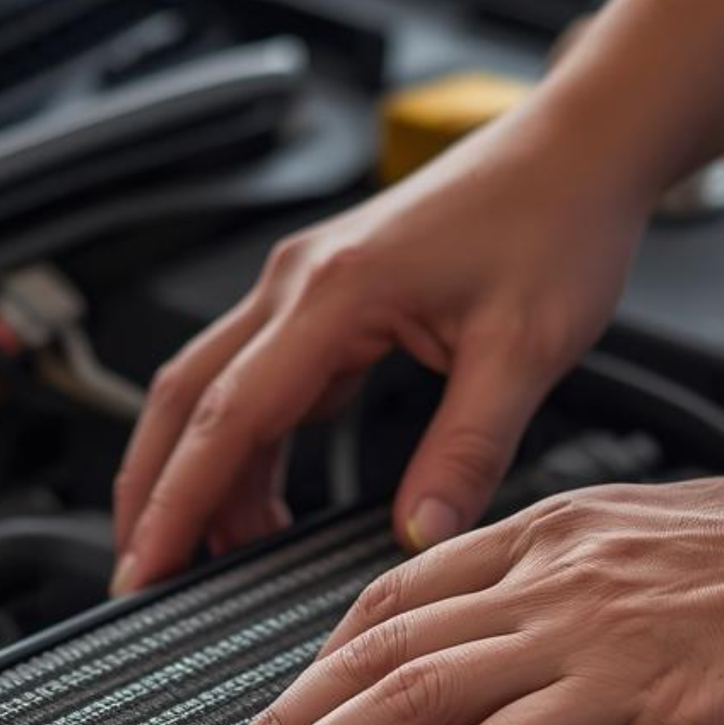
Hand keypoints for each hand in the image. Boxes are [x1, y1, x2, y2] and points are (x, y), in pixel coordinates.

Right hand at [111, 88, 659, 591]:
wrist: (577, 148)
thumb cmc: (557, 221)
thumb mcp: (526, 350)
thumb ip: (466, 451)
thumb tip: (419, 536)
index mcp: (333, 292)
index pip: (226, 415)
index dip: (179, 502)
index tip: (149, 568)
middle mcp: (297, 282)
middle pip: (183, 398)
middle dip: (153, 492)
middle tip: (146, 576)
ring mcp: (303, 285)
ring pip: (213, 390)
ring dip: (201, 473)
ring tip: (214, 558)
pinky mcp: (325, 295)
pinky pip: (258, 380)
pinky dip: (246, 445)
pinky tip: (264, 499)